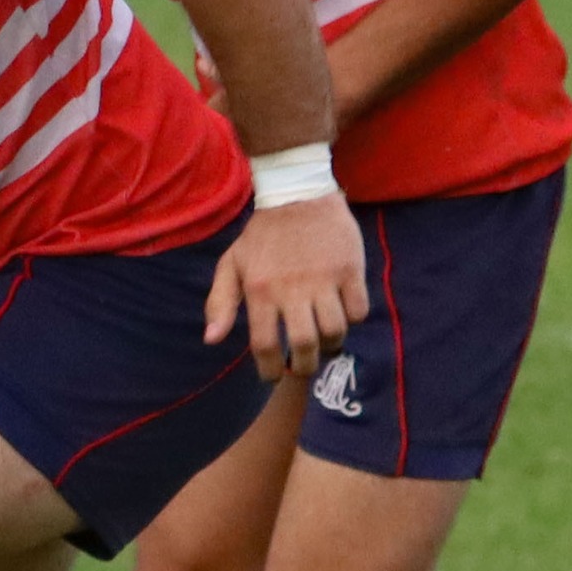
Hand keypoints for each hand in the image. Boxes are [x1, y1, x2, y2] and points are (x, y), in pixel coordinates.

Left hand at [204, 195, 368, 381]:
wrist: (297, 194)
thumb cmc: (261, 236)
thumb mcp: (232, 264)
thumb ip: (219, 302)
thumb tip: (212, 340)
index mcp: (259, 290)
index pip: (265, 344)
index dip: (270, 369)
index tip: (273, 375)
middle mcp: (291, 288)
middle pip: (304, 345)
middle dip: (305, 366)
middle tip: (304, 367)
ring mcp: (323, 280)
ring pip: (335, 331)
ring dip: (331, 346)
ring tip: (325, 344)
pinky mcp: (350, 269)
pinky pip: (359, 311)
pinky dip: (353, 320)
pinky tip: (343, 315)